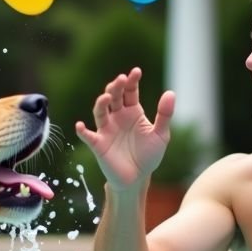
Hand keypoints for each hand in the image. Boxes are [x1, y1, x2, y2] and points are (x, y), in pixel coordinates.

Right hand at [74, 67, 174, 190]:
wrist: (137, 178)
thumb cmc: (148, 155)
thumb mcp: (160, 135)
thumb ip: (164, 115)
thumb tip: (170, 93)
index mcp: (133, 111)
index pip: (130, 91)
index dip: (132, 81)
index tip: (136, 72)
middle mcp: (117, 117)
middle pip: (114, 97)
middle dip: (116, 87)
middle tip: (121, 80)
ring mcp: (106, 129)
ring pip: (100, 111)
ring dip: (101, 103)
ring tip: (107, 97)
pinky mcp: (98, 144)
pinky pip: (88, 136)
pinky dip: (83, 131)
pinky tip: (81, 126)